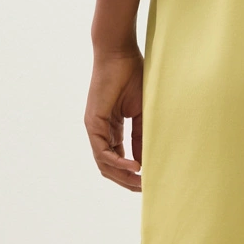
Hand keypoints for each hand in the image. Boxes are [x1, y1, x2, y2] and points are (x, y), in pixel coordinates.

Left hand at [86, 46, 144, 190]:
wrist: (120, 54)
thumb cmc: (133, 76)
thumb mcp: (143, 112)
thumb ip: (141, 136)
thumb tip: (145, 161)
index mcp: (112, 128)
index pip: (118, 159)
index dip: (132, 173)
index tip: (150, 182)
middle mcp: (100, 131)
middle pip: (109, 166)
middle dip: (127, 181)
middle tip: (146, 189)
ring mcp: (94, 128)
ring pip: (104, 163)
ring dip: (122, 177)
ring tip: (141, 183)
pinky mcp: (93, 122)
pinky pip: (103, 151)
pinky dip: (118, 162)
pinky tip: (135, 167)